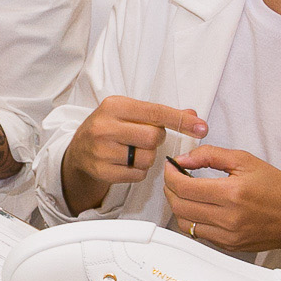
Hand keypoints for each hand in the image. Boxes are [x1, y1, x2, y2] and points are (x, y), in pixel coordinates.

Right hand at [59, 96, 207, 213]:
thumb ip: (160, 114)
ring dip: (147, 157)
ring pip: (147, 158)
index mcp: (114, 106)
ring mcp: (102, 151)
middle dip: (155, 140)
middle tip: (143, 138)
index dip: (181, 121)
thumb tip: (193, 116)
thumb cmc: (109, 128)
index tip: (201, 127)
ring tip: (131, 151)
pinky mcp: (103, 171)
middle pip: (153, 137)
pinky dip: (137, 171)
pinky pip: (138, 174)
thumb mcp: (129, 113)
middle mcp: (105, 127)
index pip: (155, 112)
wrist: (78, 151)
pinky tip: (125, 163)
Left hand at [161, 147, 280, 253]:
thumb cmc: (278, 189)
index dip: (170, 174)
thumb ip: (211, 155)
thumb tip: (184, 159)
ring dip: (178, 205)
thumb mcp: (246, 161)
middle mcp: (228, 218)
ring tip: (185, 192)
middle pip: (179, 205)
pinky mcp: (227, 246)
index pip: (184, 187)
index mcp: (232, 193)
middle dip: (170, 188)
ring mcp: (227, 236)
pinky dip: (192, 219)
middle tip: (175, 177)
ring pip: (184, 222)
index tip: (171, 166)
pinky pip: (198, 233)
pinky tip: (199, 206)